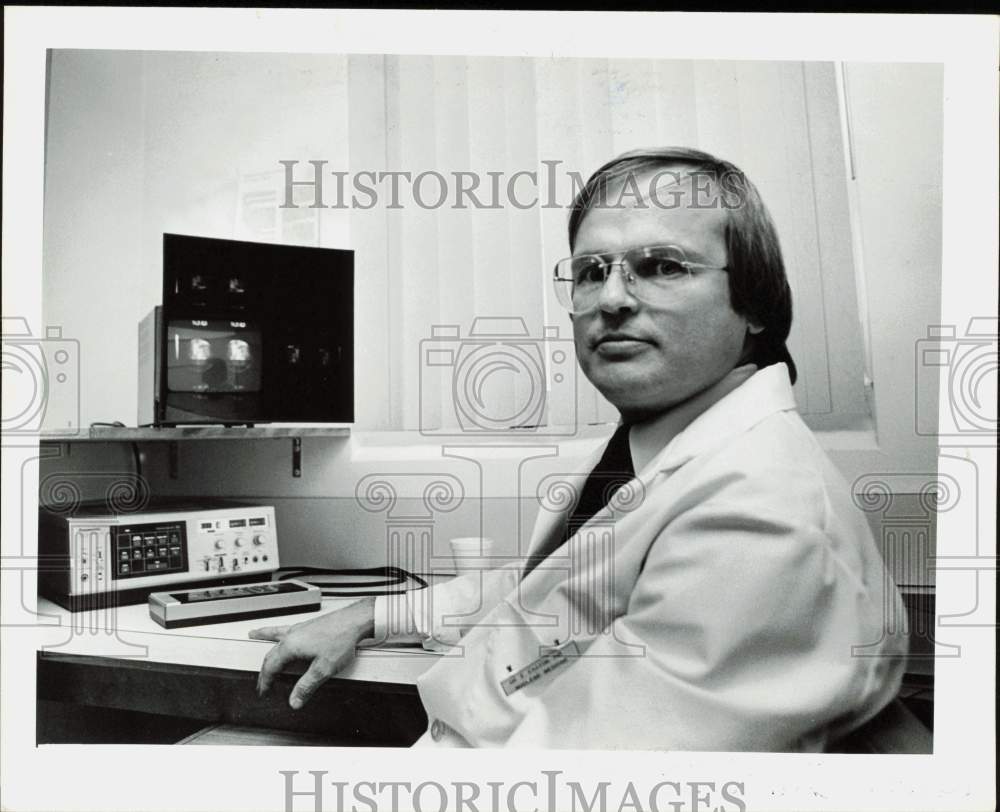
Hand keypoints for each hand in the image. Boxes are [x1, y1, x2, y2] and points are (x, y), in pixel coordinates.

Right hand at [249, 597, 375, 708]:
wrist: (354, 621)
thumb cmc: (341, 640)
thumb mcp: (323, 669)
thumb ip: (306, 686)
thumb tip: (294, 700)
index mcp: (290, 646)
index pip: (270, 667)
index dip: (265, 682)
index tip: (263, 691)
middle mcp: (292, 635)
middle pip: (271, 653)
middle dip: (264, 668)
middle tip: (261, 681)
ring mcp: (300, 628)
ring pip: (276, 635)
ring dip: (264, 636)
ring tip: (254, 634)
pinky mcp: (308, 625)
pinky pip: (286, 628)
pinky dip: (278, 629)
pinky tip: (283, 631)